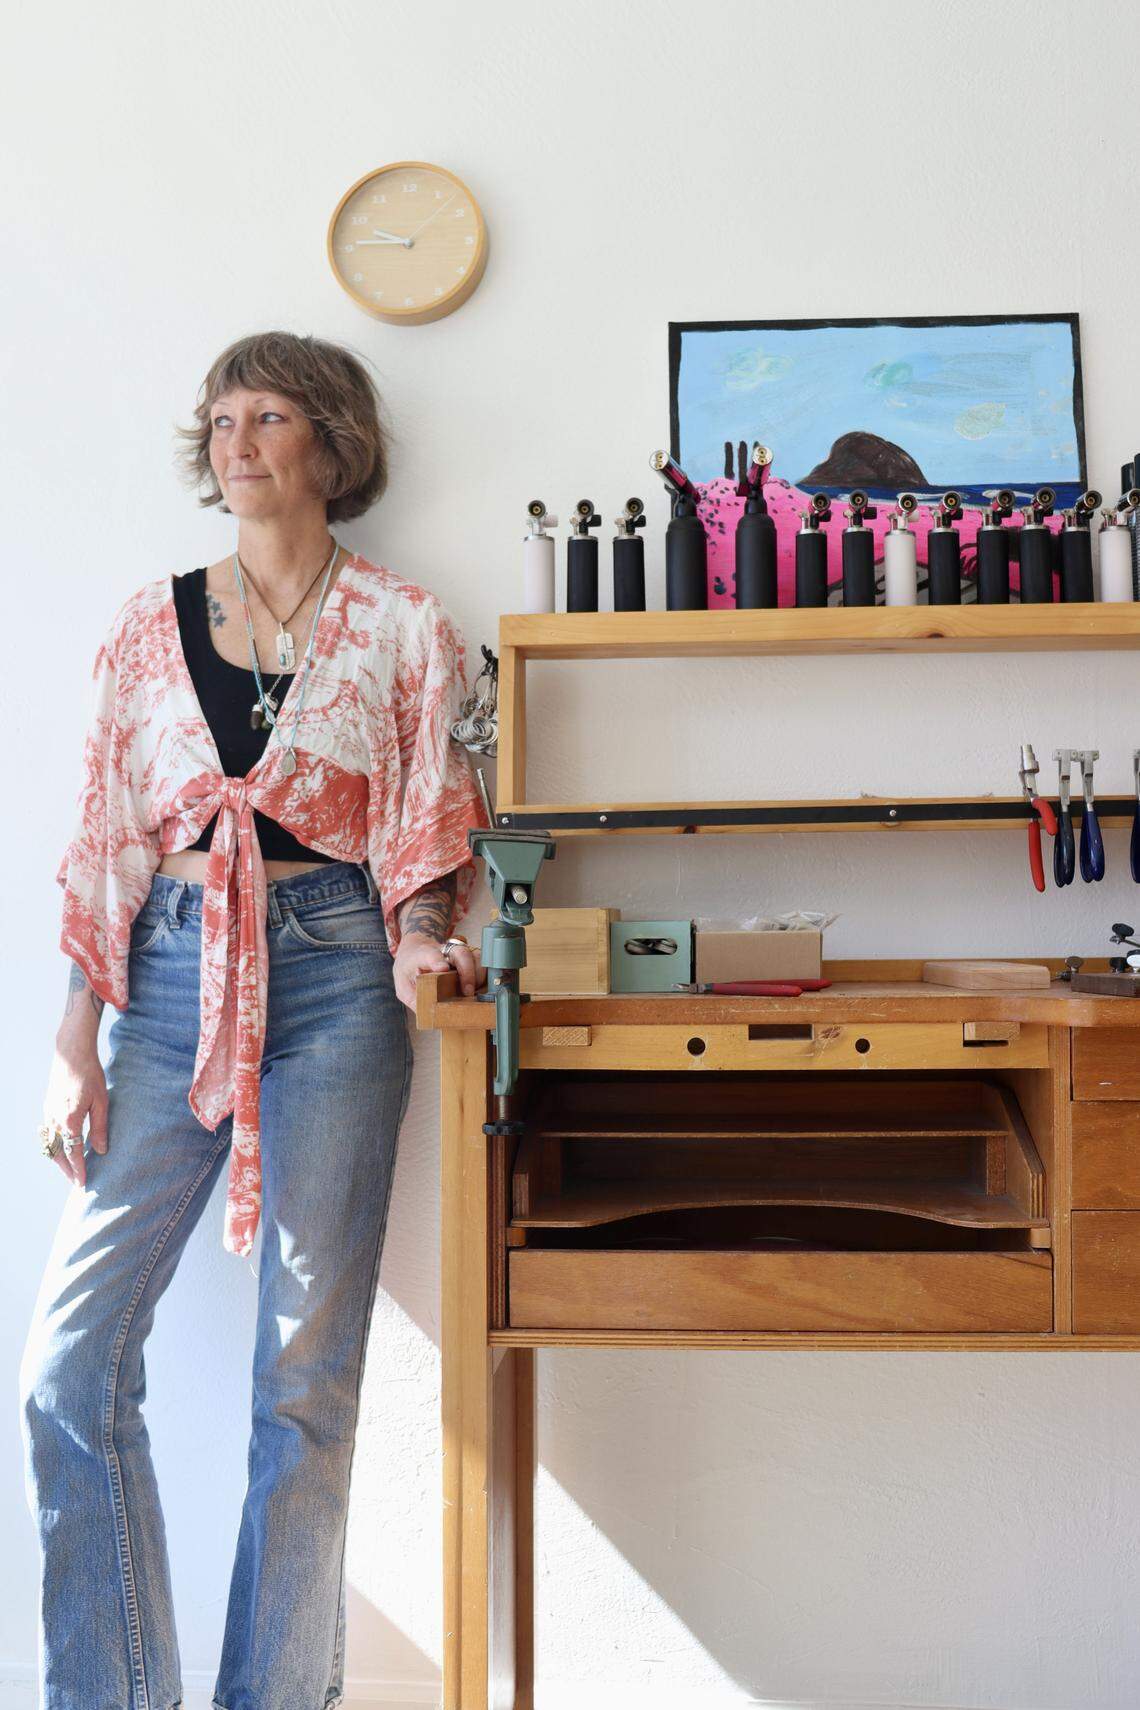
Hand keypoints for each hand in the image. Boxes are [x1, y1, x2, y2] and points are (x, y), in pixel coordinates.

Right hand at [42, 1034, 108, 1187]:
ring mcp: (48, 1113)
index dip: (78, 1169)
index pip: (73, 1153)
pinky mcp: (47, 1107)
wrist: (71, 1053)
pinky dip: (53, 1145)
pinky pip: (47, 1133)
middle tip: (76, 1182)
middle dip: (67, 1169)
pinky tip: (61, 1149)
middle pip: (58, 1153)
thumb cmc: (90, 1075)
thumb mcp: (101, 1102)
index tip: (82, 1183)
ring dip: (59, 1159)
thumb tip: (101, 1150)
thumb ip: (100, 1128)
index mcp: (70, 1120)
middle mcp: (55, 1119)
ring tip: (69, 1170)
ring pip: (50, 1144)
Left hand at [392, 930, 483, 1010]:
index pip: (429, 954)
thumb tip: (430, 1015)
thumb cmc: (409, 969)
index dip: (436, 960)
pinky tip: (481, 991)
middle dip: (467, 970)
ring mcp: (458, 955)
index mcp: (422, 956)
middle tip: (467, 991)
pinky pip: (483, 964)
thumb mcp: (403, 986)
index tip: (442, 968)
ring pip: (475, 957)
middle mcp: (444, 952)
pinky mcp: (469, 960)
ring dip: (478, 975)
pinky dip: (485, 977)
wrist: (415, 950)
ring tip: (474, 993)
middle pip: (461, 953)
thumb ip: (414, 999)